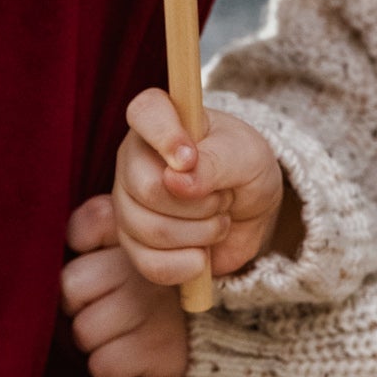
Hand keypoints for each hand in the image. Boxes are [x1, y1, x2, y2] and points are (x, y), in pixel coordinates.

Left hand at [61, 197, 188, 376]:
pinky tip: (131, 352)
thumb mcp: (136, 245)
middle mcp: (147, 264)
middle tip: (107, 303)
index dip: (80, 245)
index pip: (85, 226)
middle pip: (71, 286)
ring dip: (95, 339)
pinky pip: (102, 364)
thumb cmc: (155, 287)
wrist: (215, 333)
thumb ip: (97, 226)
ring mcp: (151, 306)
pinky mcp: (156, 348)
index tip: (96, 256)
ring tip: (122, 329)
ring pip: (83, 331)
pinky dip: (110, 365)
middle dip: (79, 304)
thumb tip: (68, 241)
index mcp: (142, 232)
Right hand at [112, 89, 286, 286]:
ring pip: (150, 231)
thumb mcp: (247, 157)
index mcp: (160, 120)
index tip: (191, 158)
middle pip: (147, 189)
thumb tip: (176, 180)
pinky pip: (150, 264)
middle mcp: (134, 158)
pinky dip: (187, 264)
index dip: (165, 135)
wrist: (249, 212)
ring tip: (218, 219)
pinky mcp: (134, 243)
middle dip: (201, 203)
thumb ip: (216, 162)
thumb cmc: (245, 168)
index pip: (145, 111)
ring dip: (201, 233)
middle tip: (224, 196)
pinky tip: (202, 254)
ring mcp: (127, 202)